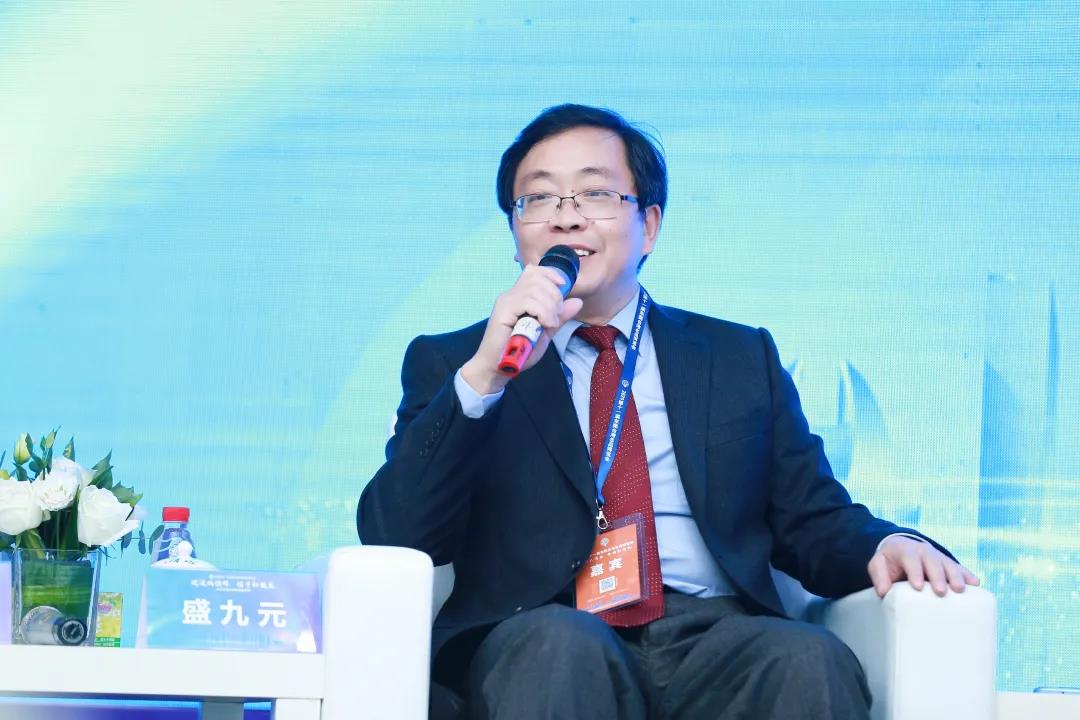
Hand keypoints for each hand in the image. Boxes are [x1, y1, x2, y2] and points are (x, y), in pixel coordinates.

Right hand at [461, 265, 582, 394]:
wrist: (498, 369)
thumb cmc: (520, 352)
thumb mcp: (546, 332)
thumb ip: (559, 317)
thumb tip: (577, 301)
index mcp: (519, 297)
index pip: (534, 272)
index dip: (550, 274)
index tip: (563, 286)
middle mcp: (511, 295)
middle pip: (537, 277)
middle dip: (554, 295)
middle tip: (555, 317)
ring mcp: (506, 301)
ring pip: (535, 289)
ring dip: (549, 306)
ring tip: (549, 324)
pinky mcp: (503, 311)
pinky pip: (528, 301)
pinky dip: (542, 312)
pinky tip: (544, 325)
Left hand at [867, 535, 980, 597]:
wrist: (903, 548)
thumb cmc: (889, 560)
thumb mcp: (878, 564)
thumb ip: (879, 575)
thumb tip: (883, 592)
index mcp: (906, 550)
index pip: (911, 559)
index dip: (915, 572)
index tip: (917, 586)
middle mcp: (925, 552)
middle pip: (933, 562)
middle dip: (937, 576)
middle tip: (941, 591)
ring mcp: (939, 558)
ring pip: (949, 564)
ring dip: (956, 576)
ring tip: (960, 590)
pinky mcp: (949, 565)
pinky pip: (960, 569)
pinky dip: (968, 575)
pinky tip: (975, 584)